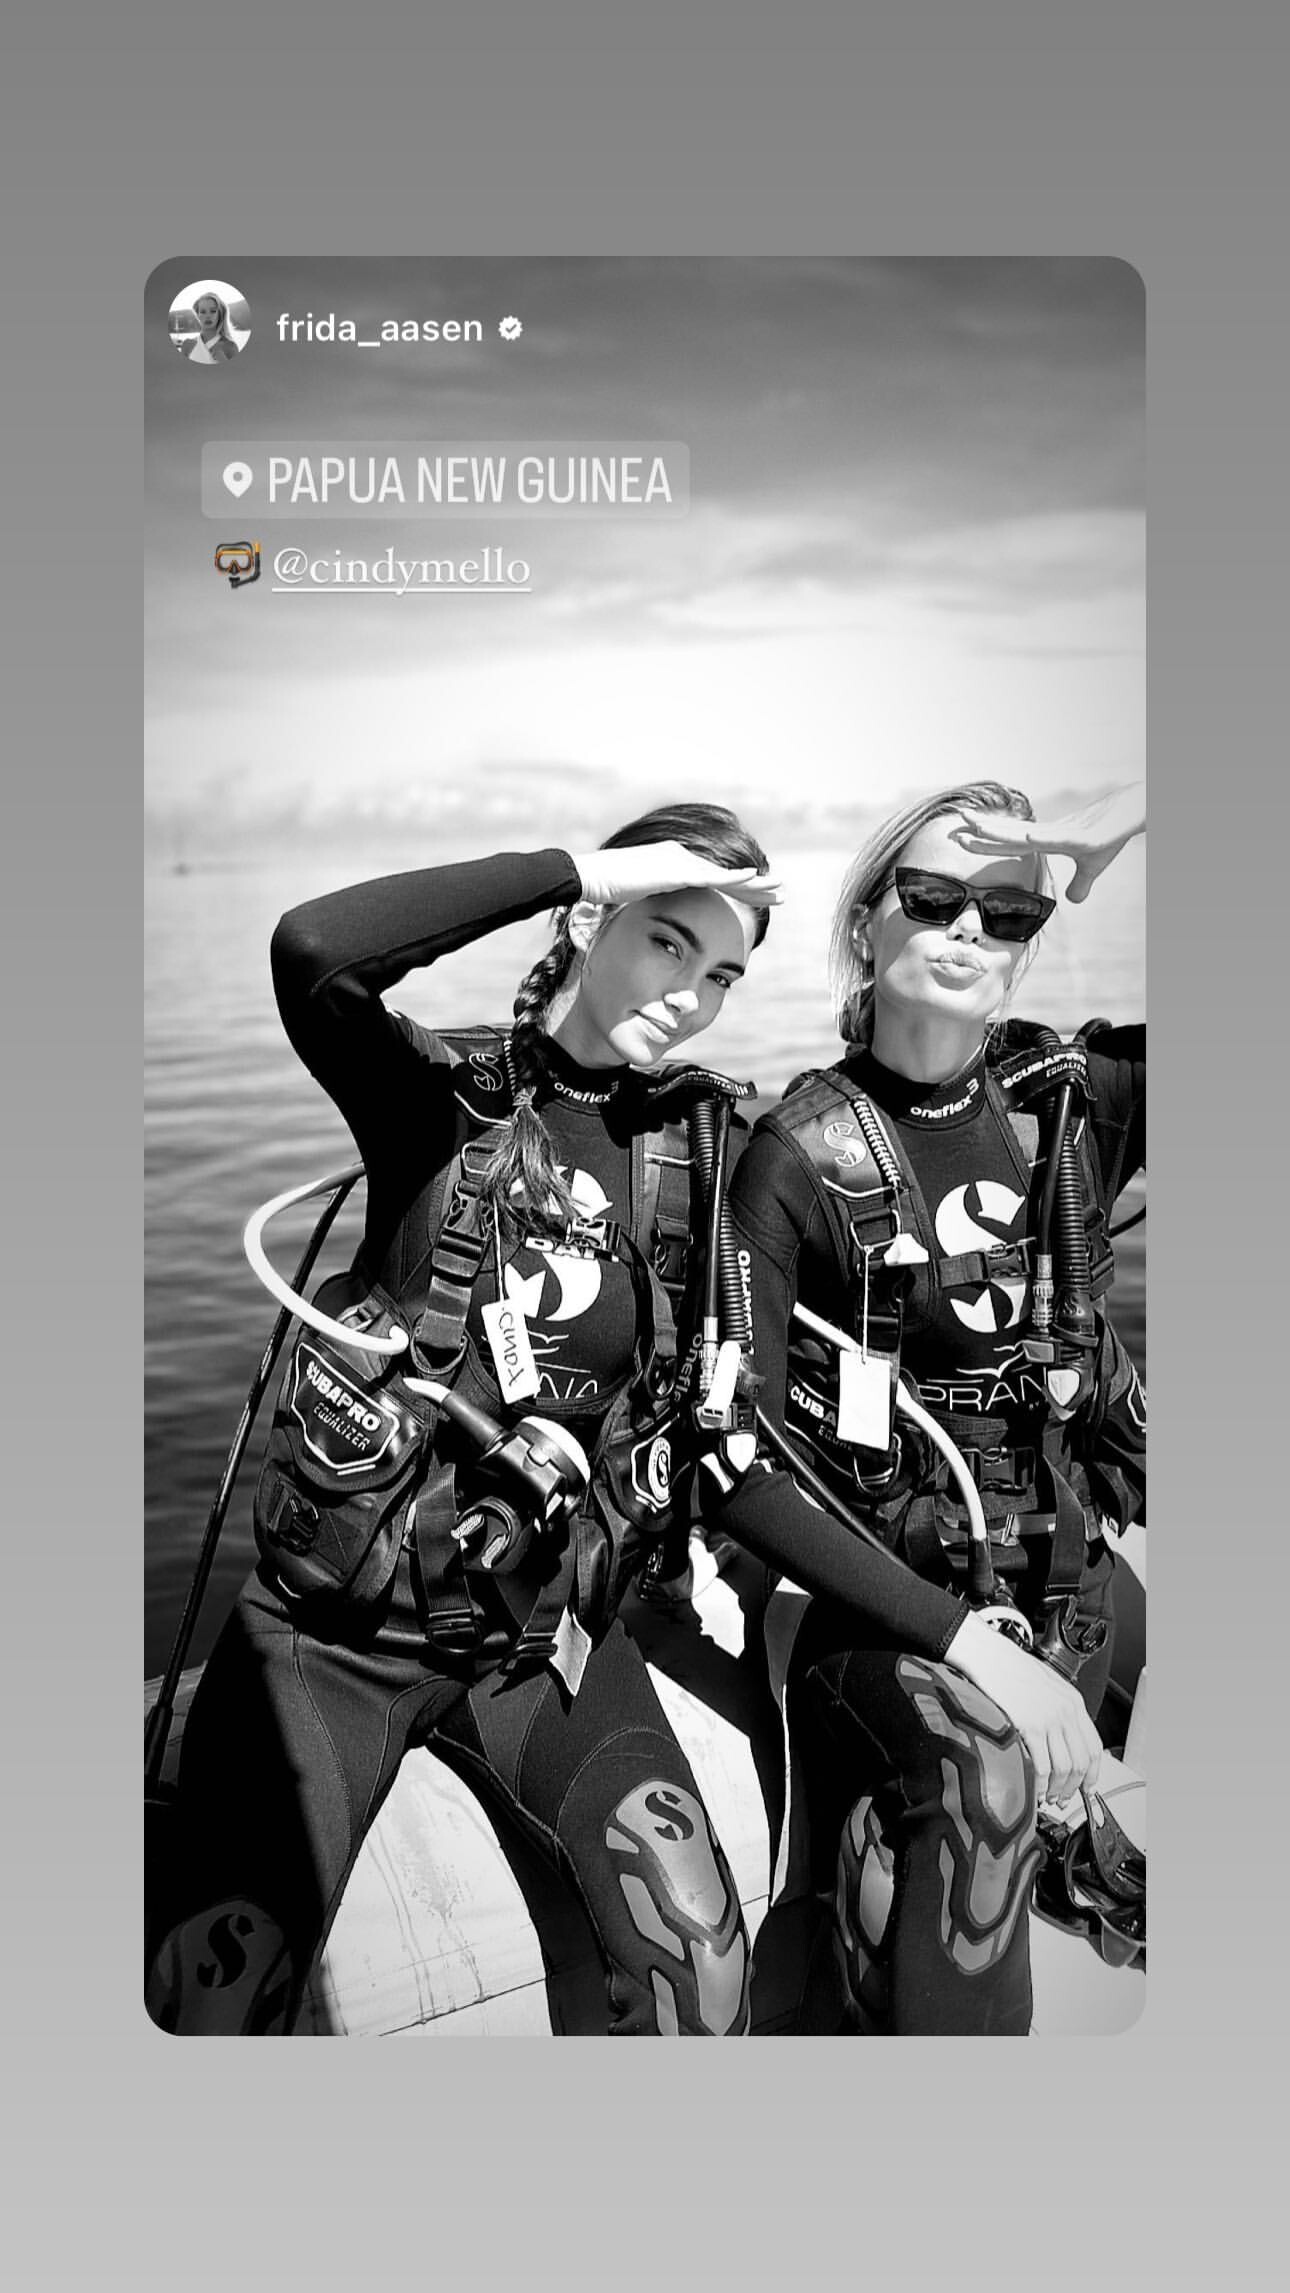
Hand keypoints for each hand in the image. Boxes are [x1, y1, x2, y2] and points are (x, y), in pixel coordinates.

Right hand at [571, 841, 784, 912]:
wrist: (590, 877)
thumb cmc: (604, 889)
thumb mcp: (635, 896)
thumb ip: (650, 900)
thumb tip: (651, 916)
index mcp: (674, 863)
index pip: (715, 878)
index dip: (739, 888)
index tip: (760, 895)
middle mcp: (681, 857)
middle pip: (727, 874)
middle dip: (756, 886)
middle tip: (780, 893)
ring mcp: (680, 862)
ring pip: (727, 875)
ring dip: (756, 884)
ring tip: (779, 891)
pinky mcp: (676, 871)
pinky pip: (713, 877)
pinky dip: (735, 880)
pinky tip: (756, 881)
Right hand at [944, 1611, 1102, 1808]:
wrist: (989, 1656)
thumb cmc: (1011, 1668)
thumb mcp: (1046, 1686)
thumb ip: (1059, 1711)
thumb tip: (1061, 1741)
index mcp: (1073, 1702)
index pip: (1094, 1746)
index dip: (1093, 1773)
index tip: (1087, 1787)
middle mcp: (1066, 1712)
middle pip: (1081, 1761)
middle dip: (1074, 1787)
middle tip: (1064, 1798)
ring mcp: (1049, 1719)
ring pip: (1064, 1768)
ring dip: (1058, 1789)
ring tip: (1048, 1797)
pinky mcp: (1030, 1726)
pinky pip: (1043, 1766)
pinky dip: (1041, 1784)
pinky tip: (1035, 1788)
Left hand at [949, 782, 1144, 903]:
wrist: (1138, 811)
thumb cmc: (1113, 835)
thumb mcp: (1093, 866)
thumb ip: (1080, 883)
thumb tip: (1072, 900)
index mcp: (1050, 839)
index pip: (1012, 841)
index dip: (988, 841)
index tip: (963, 838)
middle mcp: (1052, 833)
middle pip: (1012, 833)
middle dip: (984, 829)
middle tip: (956, 822)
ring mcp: (1069, 833)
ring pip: (1029, 833)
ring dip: (1003, 830)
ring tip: (978, 825)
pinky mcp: (1088, 837)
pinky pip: (1063, 839)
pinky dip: (1045, 838)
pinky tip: (1027, 834)